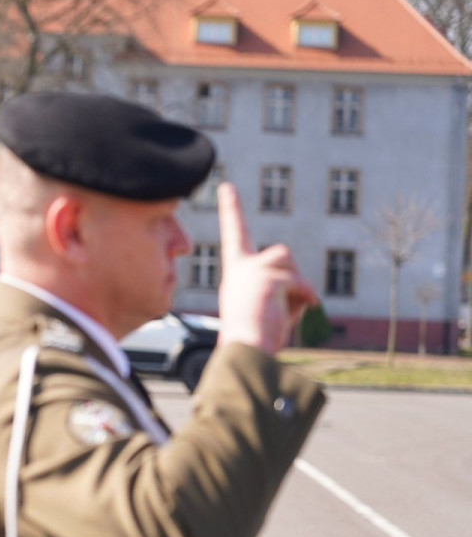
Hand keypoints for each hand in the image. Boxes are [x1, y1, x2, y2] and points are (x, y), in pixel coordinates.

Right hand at [216, 183, 316, 353]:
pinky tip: (294, 312)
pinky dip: (304, 298)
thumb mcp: (269, 308)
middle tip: (284, 275)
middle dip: (293, 278)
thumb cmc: (256, 338)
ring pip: (290, 263)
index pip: (233, 234)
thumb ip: (282, 292)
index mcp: (235, 274)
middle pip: (281, 254)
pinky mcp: (268, 277)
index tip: (226, 186)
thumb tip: (310, 294)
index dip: (231, 209)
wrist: (245, 350)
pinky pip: (300, 282)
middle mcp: (240, 268)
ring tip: (285, 311)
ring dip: (298, 288)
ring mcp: (253, 270)